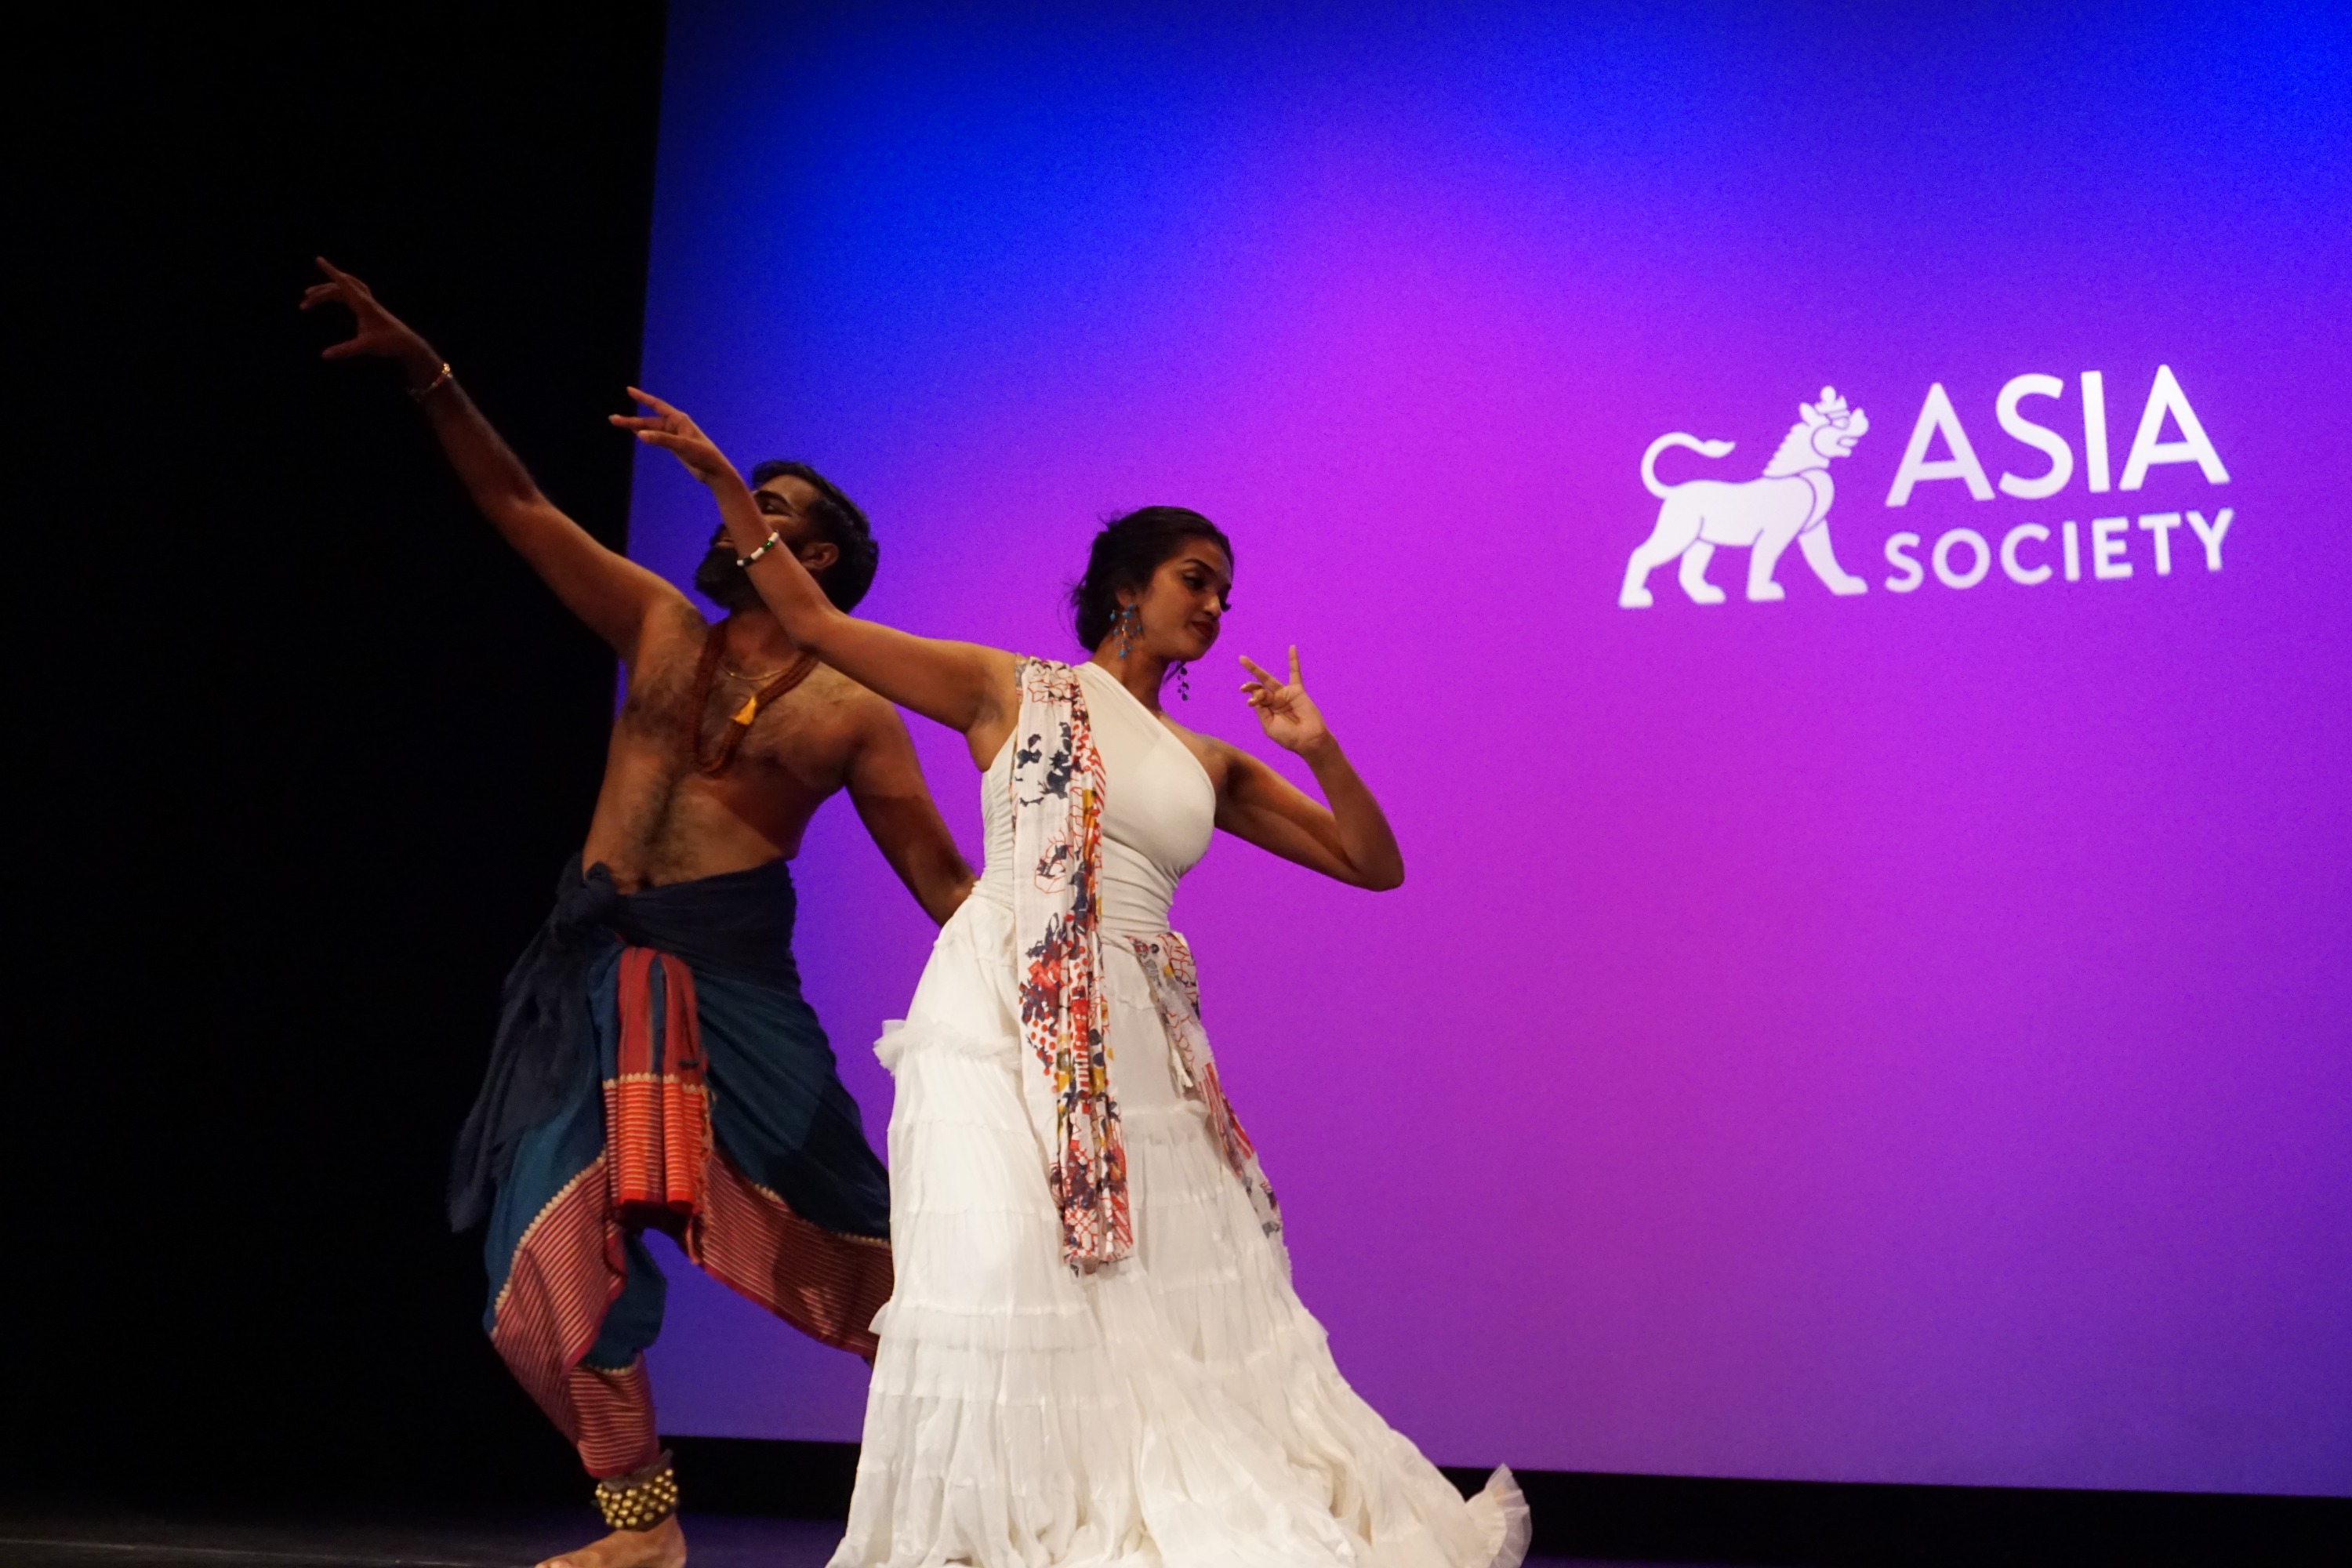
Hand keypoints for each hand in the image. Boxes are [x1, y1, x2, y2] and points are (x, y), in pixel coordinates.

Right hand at [300, 257, 438, 380]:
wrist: (408, 344)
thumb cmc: (389, 343)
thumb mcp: (366, 347)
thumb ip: (345, 350)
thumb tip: (323, 355)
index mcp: (363, 304)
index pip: (343, 283)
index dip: (330, 270)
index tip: (319, 259)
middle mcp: (366, 300)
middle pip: (340, 287)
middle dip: (321, 290)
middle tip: (305, 298)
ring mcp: (369, 303)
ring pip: (345, 289)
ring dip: (328, 291)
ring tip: (311, 297)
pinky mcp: (370, 308)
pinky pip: (351, 294)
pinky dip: (339, 293)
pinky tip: (333, 299)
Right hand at [609, 388, 742, 490]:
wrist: (714, 471)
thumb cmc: (703, 455)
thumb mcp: (682, 446)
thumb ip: (661, 440)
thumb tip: (639, 435)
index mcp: (679, 419)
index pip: (657, 405)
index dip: (642, 398)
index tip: (629, 390)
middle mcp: (675, 425)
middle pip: (649, 420)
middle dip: (631, 420)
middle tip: (613, 419)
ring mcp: (674, 435)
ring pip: (650, 429)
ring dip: (635, 427)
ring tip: (619, 424)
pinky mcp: (674, 446)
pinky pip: (656, 437)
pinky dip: (645, 435)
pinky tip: (636, 433)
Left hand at [1239, 646, 1329, 754]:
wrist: (1309, 740)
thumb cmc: (1289, 737)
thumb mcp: (1269, 726)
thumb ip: (1261, 711)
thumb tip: (1254, 695)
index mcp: (1267, 710)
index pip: (1256, 699)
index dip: (1253, 697)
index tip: (1252, 702)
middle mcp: (1274, 701)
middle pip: (1258, 687)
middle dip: (1248, 684)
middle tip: (1240, 676)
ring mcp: (1285, 694)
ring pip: (1269, 679)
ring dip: (1256, 670)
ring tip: (1242, 660)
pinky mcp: (1297, 691)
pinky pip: (1295, 673)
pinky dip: (1294, 661)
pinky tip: (1292, 648)